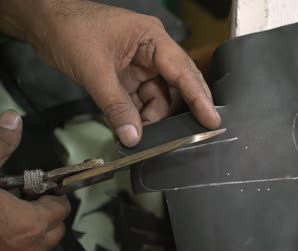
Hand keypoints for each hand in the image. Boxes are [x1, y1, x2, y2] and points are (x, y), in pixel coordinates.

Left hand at [0, 0, 220, 146]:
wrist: (44, 23)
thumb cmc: (71, 32)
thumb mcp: (94, 69)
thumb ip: (115, 105)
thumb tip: (133, 138)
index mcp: (153, 39)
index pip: (182, 71)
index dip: (198, 97)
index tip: (212, 120)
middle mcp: (153, 52)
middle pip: (177, 85)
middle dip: (179, 110)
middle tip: (187, 135)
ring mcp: (140, 66)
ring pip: (158, 97)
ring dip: (152, 118)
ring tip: (142, 135)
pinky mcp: (128, 77)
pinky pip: (140, 101)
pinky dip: (137, 116)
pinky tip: (132, 129)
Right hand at [0, 110, 70, 250]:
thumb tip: (13, 119)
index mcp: (29, 224)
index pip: (61, 210)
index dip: (52, 195)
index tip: (40, 187)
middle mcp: (26, 250)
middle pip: (54, 230)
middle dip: (46, 214)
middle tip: (27, 199)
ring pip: (37, 247)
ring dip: (32, 231)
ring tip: (10, 215)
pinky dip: (15, 245)